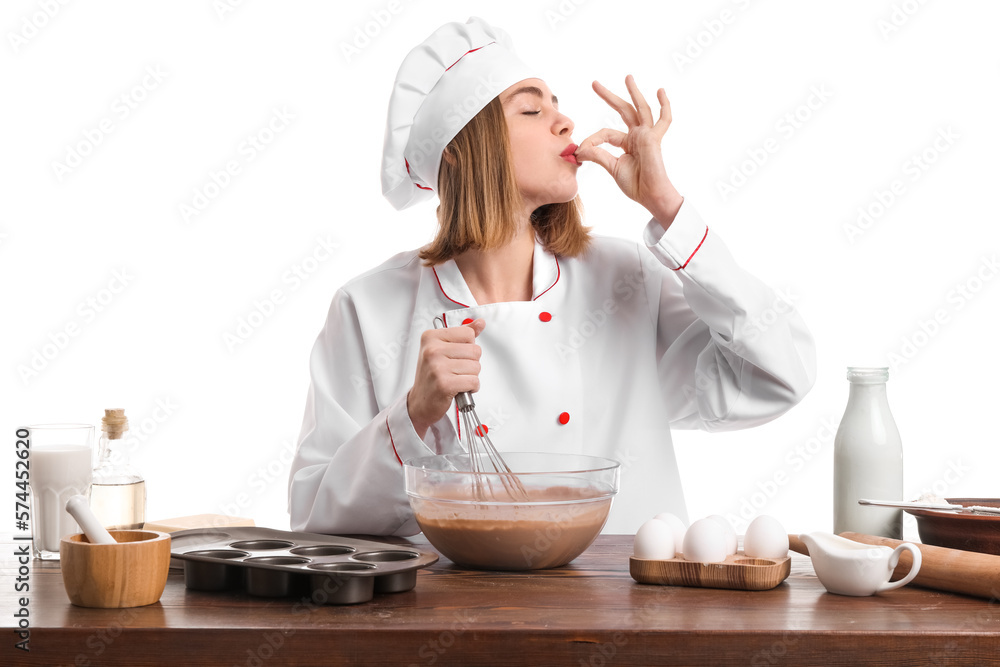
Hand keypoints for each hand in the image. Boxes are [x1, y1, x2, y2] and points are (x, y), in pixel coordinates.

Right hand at [407, 319, 485, 438]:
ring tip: (457, 379)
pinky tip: (460, 388)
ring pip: (476, 367)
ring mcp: (437, 367)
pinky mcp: (444, 384)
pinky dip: (472, 387)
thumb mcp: (443, 349)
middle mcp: (432, 350)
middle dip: (471, 363)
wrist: (420, 402)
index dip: (468, 347)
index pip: (468, 334)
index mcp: (431, 337)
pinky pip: (474, 381)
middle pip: (475, 350)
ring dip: (471, 376)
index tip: (455, 355)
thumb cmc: (432, 375)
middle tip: (456, 370)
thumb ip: (463, 335)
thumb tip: (480, 322)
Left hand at [575, 74, 682, 225]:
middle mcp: (637, 135)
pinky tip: (661, 92)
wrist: (650, 196)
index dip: (591, 141)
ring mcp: (647, 135)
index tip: (580, 151)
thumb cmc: (636, 185)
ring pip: (640, 108)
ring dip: (633, 92)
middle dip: (609, 96)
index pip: (605, 133)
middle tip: (594, 83)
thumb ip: (597, 155)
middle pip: (623, 110)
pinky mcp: (654, 138)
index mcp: (627, 143)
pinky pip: (664, 120)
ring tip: (627, 77)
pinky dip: (664, 106)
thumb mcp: (612, 167)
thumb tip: (578, 150)